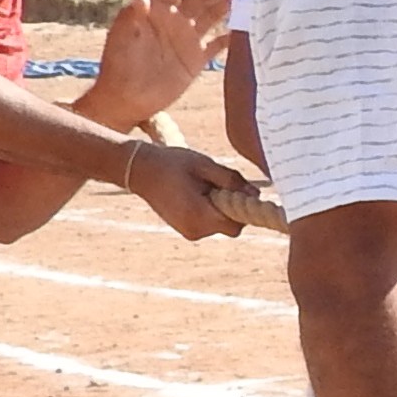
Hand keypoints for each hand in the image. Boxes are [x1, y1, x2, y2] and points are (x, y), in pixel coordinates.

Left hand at [80, 0, 234, 125]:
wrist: (125, 100)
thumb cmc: (119, 66)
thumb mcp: (122, 39)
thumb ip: (132, 17)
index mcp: (156, 13)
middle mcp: (175, 22)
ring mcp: (187, 41)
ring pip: (211, 16)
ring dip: (226, 4)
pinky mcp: (196, 60)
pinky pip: (216, 46)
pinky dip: (229, 38)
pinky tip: (243, 30)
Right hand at [125, 142, 258, 240]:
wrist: (141, 170)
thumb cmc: (174, 164)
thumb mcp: (206, 166)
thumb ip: (232, 181)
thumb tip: (255, 195)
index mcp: (199, 216)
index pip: (237, 223)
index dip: (243, 207)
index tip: (238, 190)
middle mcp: (195, 231)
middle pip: (231, 226)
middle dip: (231, 207)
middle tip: (216, 184)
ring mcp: (189, 233)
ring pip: (220, 225)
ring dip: (220, 208)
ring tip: (201, 187)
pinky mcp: (186, 230)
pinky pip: (209, 224)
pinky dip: (210, 211)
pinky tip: (196, 194)